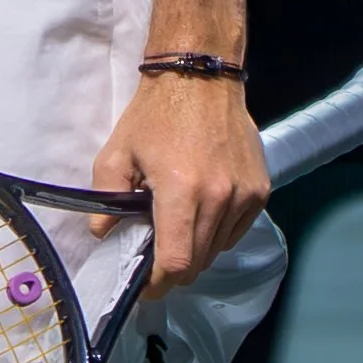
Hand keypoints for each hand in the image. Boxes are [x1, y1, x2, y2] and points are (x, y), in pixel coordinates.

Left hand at [88, 73, 268, 298]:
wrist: (200, 77)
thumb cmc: (155, 115)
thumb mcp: (117, 152)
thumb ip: (105, 197)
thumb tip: (102, 234)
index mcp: (182, 190)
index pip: (177, 261)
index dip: (159, 282)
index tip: (145, 285)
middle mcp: (220, 197)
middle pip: (198, 262)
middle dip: (174, 268)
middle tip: (155, 254)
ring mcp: (245, 195)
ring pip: (218, 249)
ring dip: (196, 249)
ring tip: (177, 226)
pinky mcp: (260, 191)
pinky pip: (236, 231)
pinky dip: (217, 233)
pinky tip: (201, 212)